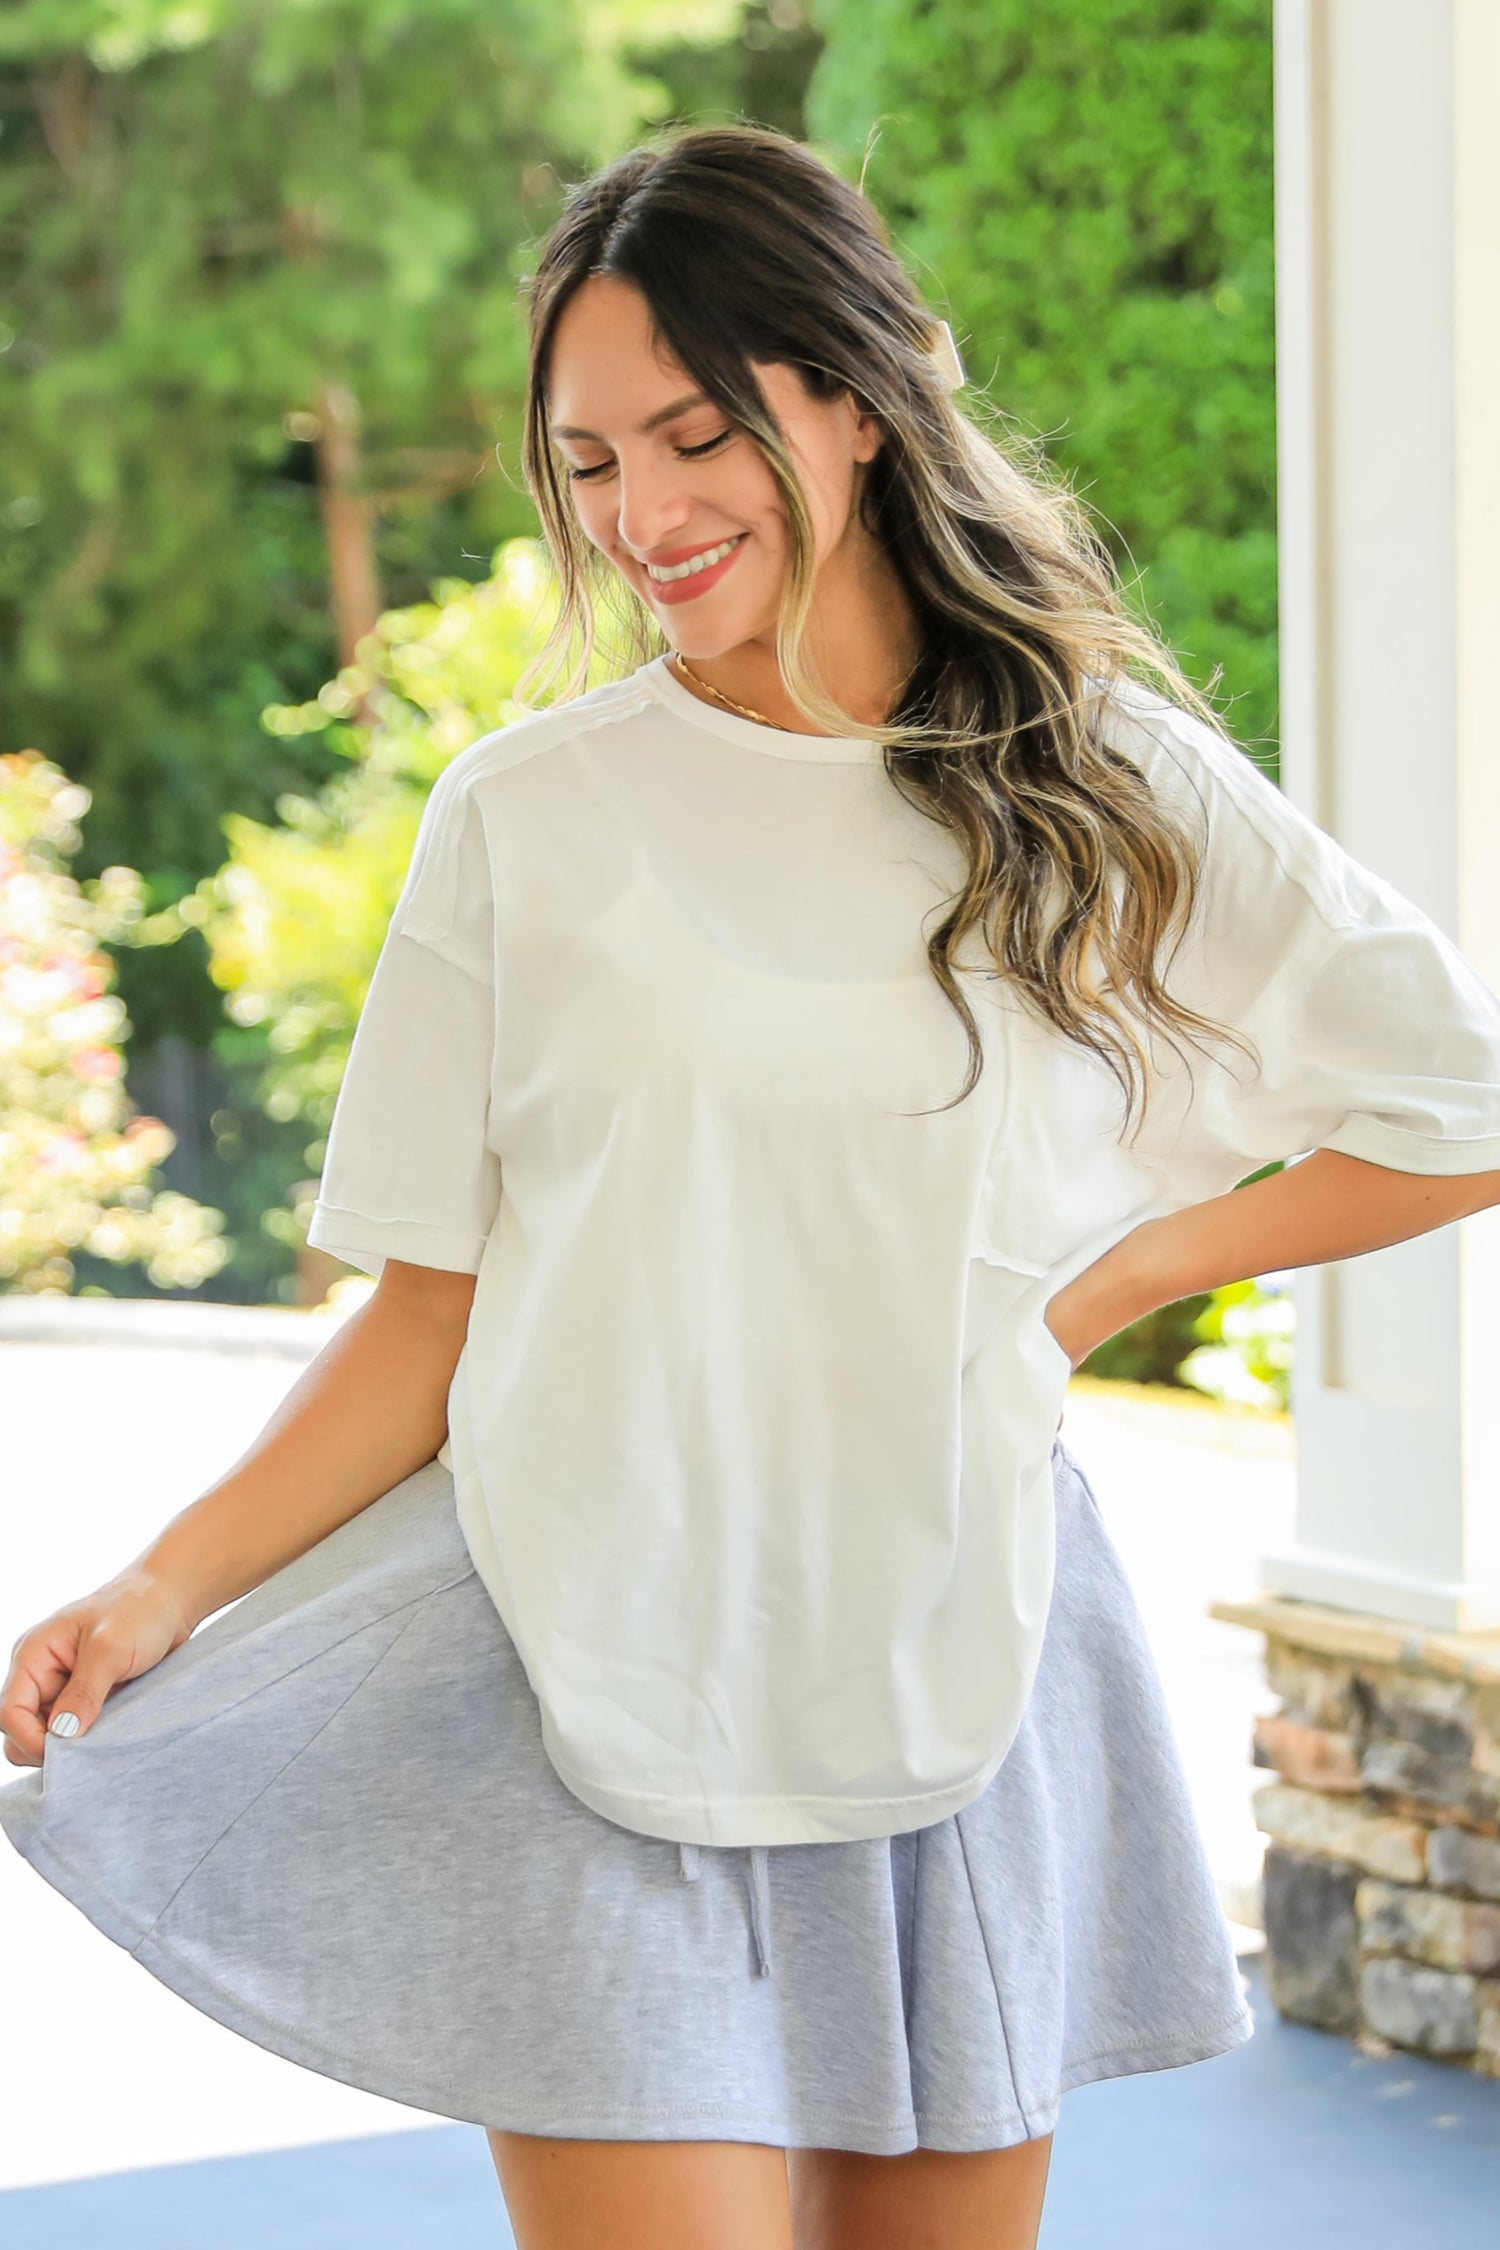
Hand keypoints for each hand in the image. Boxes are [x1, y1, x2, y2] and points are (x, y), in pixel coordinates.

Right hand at [2, 1571, 195, 1768]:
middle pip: (22, 1731)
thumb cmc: (139, 1609)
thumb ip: (84, 1690)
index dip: (30, 1739)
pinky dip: (88, 1742)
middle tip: (85, 1753)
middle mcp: (42, 1675)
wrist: (171, 1599)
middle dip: (46, 1748)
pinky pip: (76, 1732)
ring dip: (70, 1748)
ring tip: (102, 1742)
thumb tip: (62, 1733)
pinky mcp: (87, 1700)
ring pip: (49, 1736)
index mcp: (34, 1655)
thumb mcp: (111, 1647)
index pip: (10, 1712)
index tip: (65, 1754)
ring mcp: (64, 1689)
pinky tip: (110, 1739)